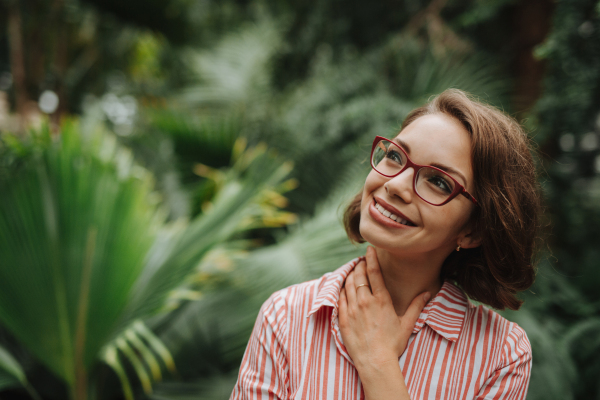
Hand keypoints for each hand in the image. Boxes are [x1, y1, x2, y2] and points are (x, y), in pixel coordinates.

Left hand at [338, 246, 429, 371]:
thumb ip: (416, 306)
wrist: (375, 362)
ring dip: (350, 275)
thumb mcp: (407, 324)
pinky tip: (343, 287)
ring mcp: (352, 309)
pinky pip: (339, 298)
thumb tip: (428, 292)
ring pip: (347, 285)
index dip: (371, 258)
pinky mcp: (343, 318)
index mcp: (381, 300)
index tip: (369, 249)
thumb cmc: (393, 344)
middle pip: (359, 275)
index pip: (374, 272)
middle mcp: (365, 301)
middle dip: (359, 265)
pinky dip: (341, 289)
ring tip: (352, 271)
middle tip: (361, 261)